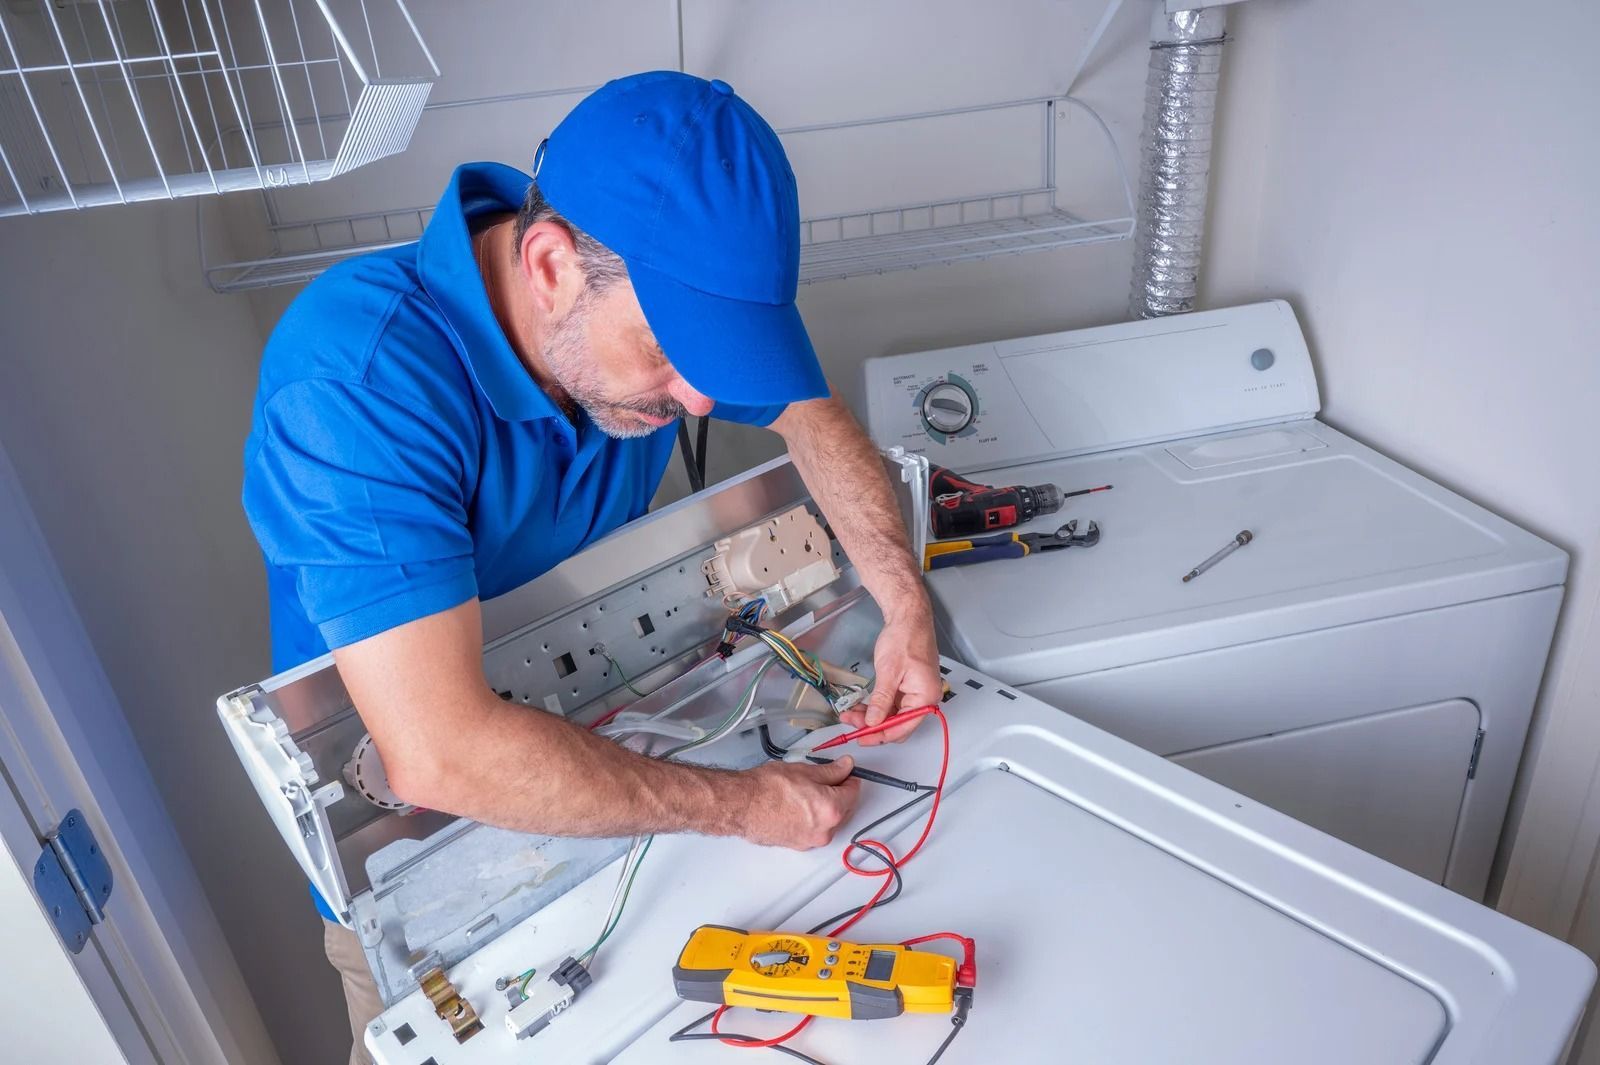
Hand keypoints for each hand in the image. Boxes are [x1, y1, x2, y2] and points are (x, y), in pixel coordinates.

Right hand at [739, 758, 861, 848]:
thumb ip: (831, 771)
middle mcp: (825, 830)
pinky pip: (814, 830)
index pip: (853, 792)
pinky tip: (797, 805)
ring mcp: (811, 841)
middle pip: (844, 809)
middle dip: (838, 793)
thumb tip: (846, 767)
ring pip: (829, 821)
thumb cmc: (767, 789)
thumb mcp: (804, 771)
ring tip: (805, 792)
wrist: (741, 805)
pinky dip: (812, 818)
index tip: (844, 772)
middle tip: (823, 779)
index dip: (850, 778)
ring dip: (825, 807)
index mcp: (832, 809)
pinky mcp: (798, 845)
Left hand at [840, 609, 942, 745]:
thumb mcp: (889, 671)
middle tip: (851, 723)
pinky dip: (876, 706)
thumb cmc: (904, 638)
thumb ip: (881, 700)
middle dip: (873, 726)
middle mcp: (924, 699)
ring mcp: (916, 693)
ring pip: (892, 715)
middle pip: (898, 724)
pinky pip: (892, 703)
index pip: (903, 727)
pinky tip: (861, 705)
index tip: (861, 738)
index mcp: (925, 697)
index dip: (881, 735)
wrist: (908, 617)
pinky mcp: (907, 687)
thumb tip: (873, 722)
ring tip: (851, 714)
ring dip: (872, 716)